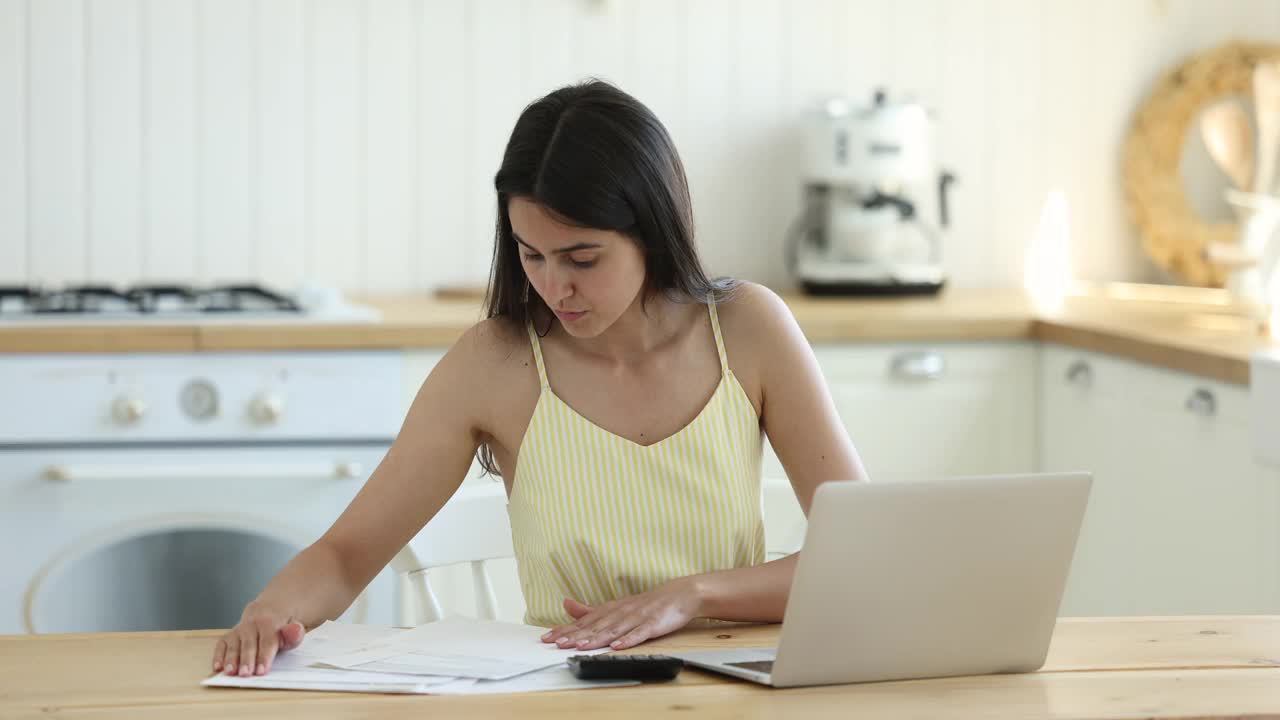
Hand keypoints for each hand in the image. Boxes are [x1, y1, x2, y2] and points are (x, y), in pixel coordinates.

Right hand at [212, 602, 305, 676]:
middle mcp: (251, 624)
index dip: (264, 657)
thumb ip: (294, 633)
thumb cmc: (280, 626)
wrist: (268, 611)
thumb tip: (295, 630)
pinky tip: (217, 667)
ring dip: (231, 659)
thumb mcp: (293, 628)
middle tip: (245, 674)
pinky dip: (218, 655)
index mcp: (269, 622)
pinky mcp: (229, 635)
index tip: (262, 671)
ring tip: (230, 672)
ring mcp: (239, 629)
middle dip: (247, 660)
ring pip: (234, 645)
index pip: (267, 641)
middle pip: (249, 644)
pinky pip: (221, 644)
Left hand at [540, 577, 702, 650]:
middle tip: (557, 643)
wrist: (680, 594)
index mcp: (610, 609)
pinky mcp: (654, 624)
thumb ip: (590, 609)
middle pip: (595, 626)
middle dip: (575, 635)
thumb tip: (566, 604)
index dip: (565, 629)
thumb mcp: (615, 605)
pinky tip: (618, 646)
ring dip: (597, 638)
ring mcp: (638, 618)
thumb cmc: (647, 603)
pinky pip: (640, 633)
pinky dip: (629, 639)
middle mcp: (621, 612)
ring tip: (581, 646)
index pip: (584, 621)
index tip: (547, 637)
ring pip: (614, 629)